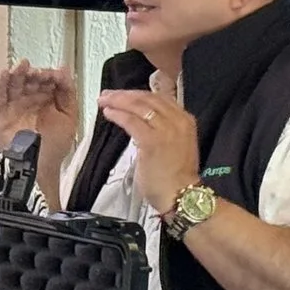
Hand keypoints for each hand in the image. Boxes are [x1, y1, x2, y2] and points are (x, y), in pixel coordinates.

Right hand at [0, 61, 78, 157]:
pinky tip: (4, 74)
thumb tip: (64, 70)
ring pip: (13, 85)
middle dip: (34, 74)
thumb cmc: (54, 147)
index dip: (49, 75)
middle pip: (28, 80)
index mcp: (46, 99)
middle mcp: (29, 101)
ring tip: (23, 66)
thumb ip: (67, 93)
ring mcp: (14, 107)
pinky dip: (0, 85)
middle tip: (39, 73)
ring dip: (17, 74)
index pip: (46, 80)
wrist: (40, 168)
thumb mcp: (69, 116)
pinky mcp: (1, 115)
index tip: (54, 74)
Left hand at [97, 84, 200, 218]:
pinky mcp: (152, 140)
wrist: (182, 195)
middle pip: (147, 98)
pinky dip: (118, 115)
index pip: (159, 98)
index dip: (138, 94)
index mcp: (185, 120)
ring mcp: (166, 129)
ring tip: (104, 101)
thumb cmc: (176, 177)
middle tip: (108, 94)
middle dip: (125, 95)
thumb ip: (164, 130)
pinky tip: (108, 113)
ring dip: (118, 101)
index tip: (123, 94)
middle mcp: (177, 120)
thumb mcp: (176, 145)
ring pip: (138, 106)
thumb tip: (144, 122)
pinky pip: (131, 121)